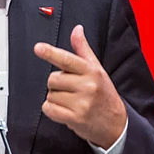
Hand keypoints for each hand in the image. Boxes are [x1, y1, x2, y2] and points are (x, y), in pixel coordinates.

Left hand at [34, 25, 126, 148]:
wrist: (115, 123)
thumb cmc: (103, 93)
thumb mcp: (96, 69)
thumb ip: (83, 49)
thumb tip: (77, 29)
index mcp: (91, 71)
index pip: (67, 59)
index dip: (51, 53)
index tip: (38, 48)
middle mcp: (88, 86)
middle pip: (53, 78)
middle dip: (57, 84)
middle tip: (71, 89)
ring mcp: (82, 103)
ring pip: (50, 95)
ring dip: (56, 98)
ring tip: (71, 101)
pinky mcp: (75, 118)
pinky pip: (49, 109)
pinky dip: (52, 110)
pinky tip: (65, 110)